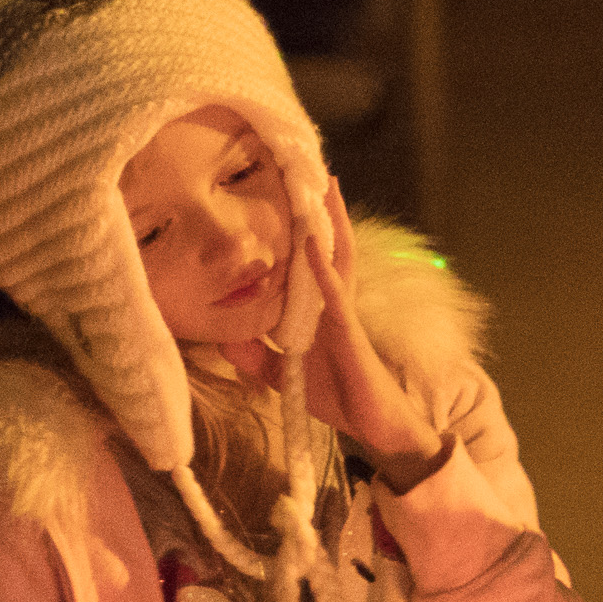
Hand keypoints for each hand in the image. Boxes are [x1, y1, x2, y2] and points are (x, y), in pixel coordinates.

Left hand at [283, 184, 449, 476]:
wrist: (377, 428)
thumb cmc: (342, 400)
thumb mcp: (284, 377)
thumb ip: (257, 357)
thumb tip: (225, 338)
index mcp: (323, 313)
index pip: (315, 263)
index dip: (308, 231)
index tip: (298, 197)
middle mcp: (336, 306)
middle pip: (332, 249)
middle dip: (325, 212)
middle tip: (318, 173)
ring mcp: (345, 317)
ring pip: (338, 260)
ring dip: (330, 225)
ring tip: (325, 190)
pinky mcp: (350, 335)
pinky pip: (334, 296)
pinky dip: (322, 270)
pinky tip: (312, 245)